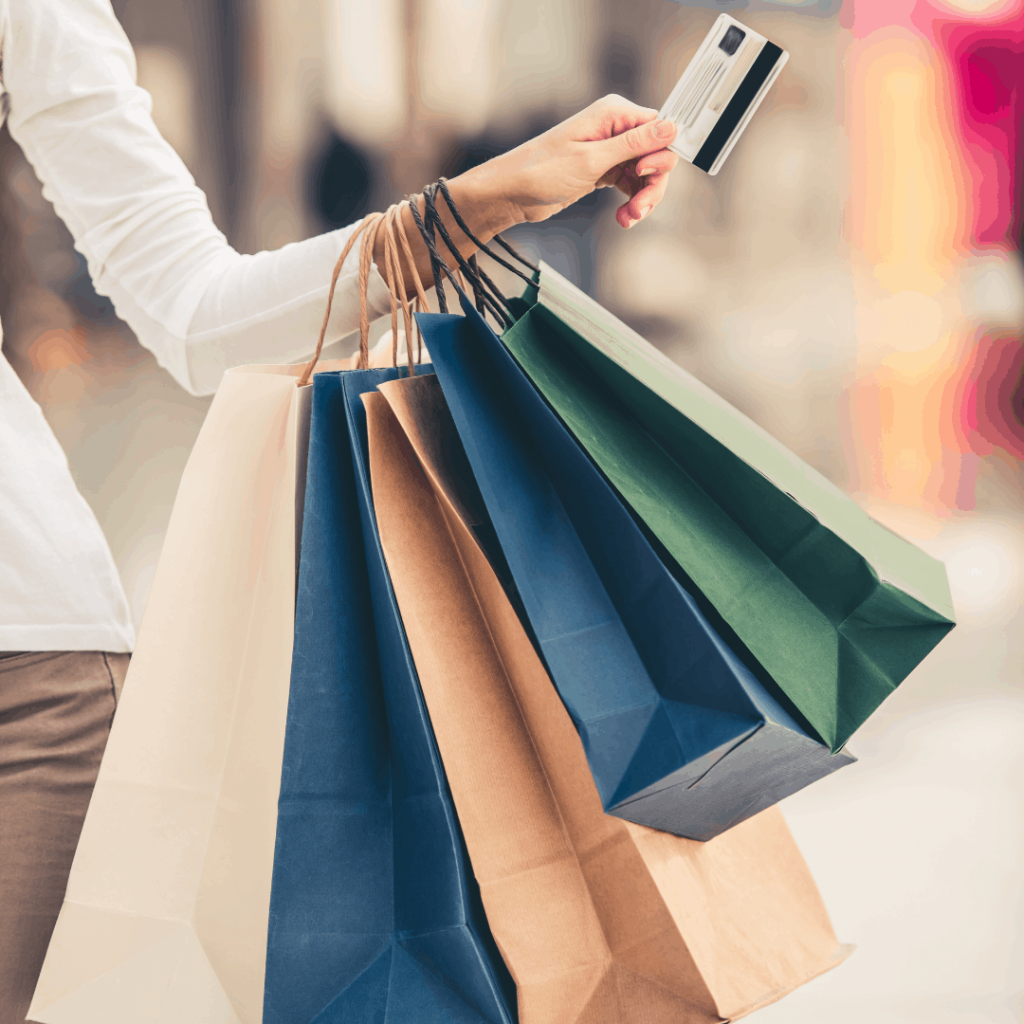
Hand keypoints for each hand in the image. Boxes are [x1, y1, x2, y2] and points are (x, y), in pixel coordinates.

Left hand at [466, 95, 679, 229]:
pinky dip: (632, 202)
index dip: (659, 156)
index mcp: (613, 114)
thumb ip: (633, 144)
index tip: (644, 177)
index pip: (659, 129)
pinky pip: (630, 185)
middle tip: (640, 209)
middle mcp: (614, 128)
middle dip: (652, 185)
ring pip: (645, 174)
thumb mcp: (591, 160)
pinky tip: (624, 217)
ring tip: (629, 218)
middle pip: (655, 155)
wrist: (512, 193)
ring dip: (643, 199)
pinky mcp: (603, 170)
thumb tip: (670, 128)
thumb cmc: (540, 171)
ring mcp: (609, 150)